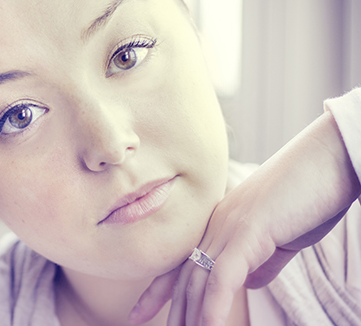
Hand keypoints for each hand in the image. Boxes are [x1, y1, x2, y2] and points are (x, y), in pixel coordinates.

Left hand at [129, 110, 359, 325]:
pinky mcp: (250, 230)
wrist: (329, 159)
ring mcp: (230, 226)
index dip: (160, 291)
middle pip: (185, 276)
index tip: (139, 313)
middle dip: (171, 310)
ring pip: (199, 279)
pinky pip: (225, 275)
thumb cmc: (311, 194)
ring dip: (192, 315)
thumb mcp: (281, 235)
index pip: (183, 263)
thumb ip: (262, 259)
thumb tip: (250, 282)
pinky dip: (215, 304)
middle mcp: (217, 224)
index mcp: (222, 224)